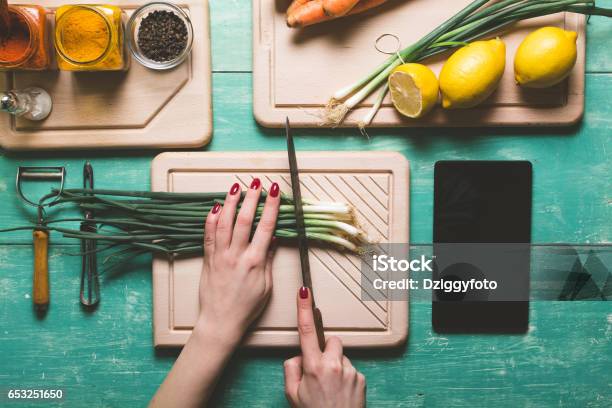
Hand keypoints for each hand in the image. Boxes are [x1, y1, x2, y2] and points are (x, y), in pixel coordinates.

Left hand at [197, 179, 280, 340]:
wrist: (221, 321)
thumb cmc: (246, 307)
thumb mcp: (266, 286)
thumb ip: (269, 260)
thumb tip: (273, 239)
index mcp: (255, 262)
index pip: (266, 227)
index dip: (271, 206)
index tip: (275, 190)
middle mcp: (237, 255)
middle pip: (244, 219)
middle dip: (251, 197)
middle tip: (256, 182)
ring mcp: (220, 256)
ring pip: (224, 222)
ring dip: (230, 202)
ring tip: (236, 187)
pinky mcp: (208, 259)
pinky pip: (208, 234)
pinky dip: (211, 219)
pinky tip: (215, 207)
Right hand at [284, 287, 365, 407]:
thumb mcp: (292, 395)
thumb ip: (291, 369)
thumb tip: (298, 357)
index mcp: (313, 367)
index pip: (306, 331)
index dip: (304, 309)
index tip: (304, 292)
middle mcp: (334, 365)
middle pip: (331, 341)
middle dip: (326, 350)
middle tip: (320, 371)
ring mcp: (350, 370)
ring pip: (341, 356)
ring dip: (336, 365)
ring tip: (331, 387)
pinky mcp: (361, 377)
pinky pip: (351, 369)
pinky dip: (346, 377)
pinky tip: (341, 392)